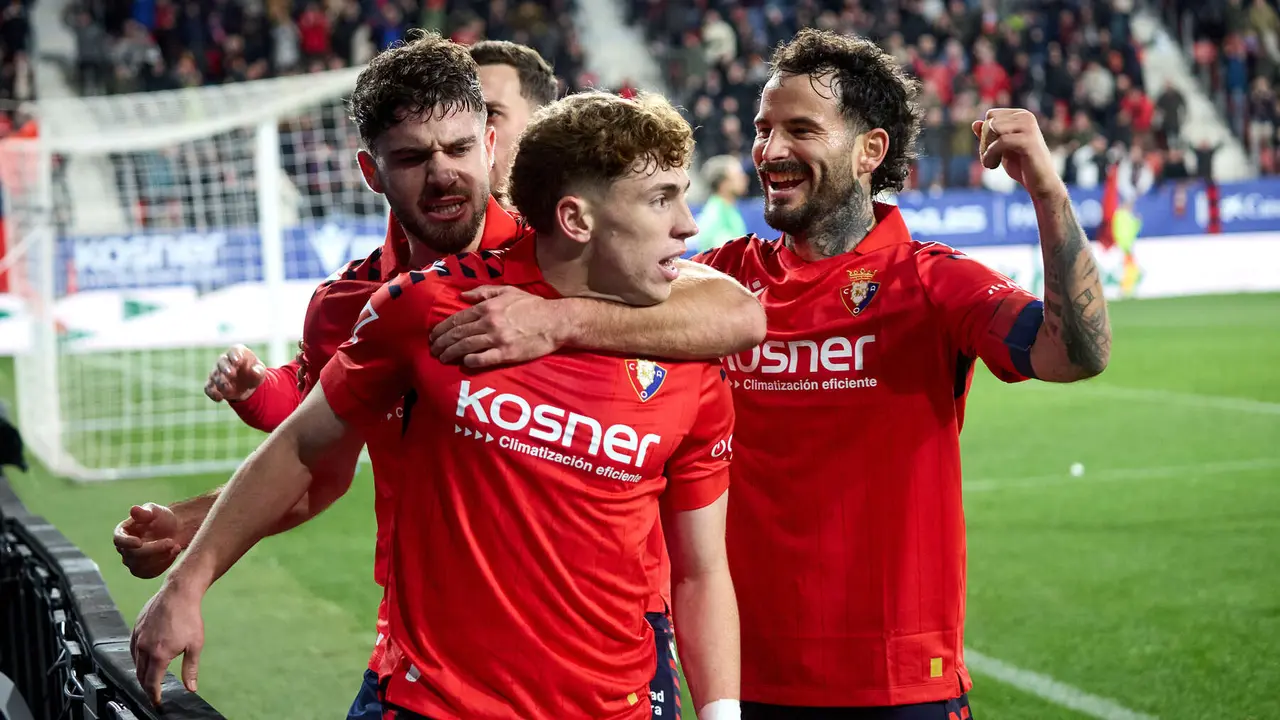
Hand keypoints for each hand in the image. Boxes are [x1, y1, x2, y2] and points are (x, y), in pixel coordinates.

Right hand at [113, 503, 182, 578]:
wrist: (174, 531)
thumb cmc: (162, 518)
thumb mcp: (155, 511)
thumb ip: (145, 512)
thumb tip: (134, 510)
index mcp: (122, 532)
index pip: (119, 540)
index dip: (127, 543)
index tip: (139, 542)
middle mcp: (124, 549)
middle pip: (133, 555)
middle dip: (154, 549)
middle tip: (171, 542)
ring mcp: (132, 562)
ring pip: (142, 566)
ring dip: (161, 557)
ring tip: (175, 546)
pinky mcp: (143, 571)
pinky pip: (151, 572)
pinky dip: (164, 564)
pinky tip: (174, 553)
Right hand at [131, 584, 204, 704]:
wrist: (179, 593)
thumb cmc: (189, 618)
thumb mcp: (195, 645)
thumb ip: (190, 669)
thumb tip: (191, 688)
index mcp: (158, 654)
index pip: (151, 682)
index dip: (153, 695)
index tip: (156, 703)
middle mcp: (144, 647)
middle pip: (140, 675)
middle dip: (146, 687)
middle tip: (153, 694)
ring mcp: (137, 637)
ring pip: (135, 662)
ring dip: (141, 673)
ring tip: (149, 679)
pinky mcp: (135, 628)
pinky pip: (132, 649)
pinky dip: (137, 658)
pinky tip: (144, 659)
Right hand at [203, 344, 265, 401]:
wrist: (247, 385)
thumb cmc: (254, 372)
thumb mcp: (260, 372)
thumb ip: (259, 371)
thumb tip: (255, 371)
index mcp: (238, 353)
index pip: (234, 351)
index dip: (235, 355)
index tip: (238, 362)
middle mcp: (225, 360)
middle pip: (222, 361)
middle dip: (225, 368)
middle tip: (231, 374)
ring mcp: (217, 372)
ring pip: (215, 375)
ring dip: (221, 382)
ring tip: (230, 390)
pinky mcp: (212, 384)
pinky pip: (208, 388)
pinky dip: (212, 393)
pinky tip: (219, 398)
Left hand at [429, 286, 566, 367]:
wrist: (555, 321)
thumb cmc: (533, 306)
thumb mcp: (508, 291)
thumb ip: (484, 292)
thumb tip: (462, 296)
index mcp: (487, 307)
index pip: (457, 319)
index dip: (442, 328)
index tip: (433, 335)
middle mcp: (489, 322)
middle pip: (457, 334)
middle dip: (441, 342)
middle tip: (433, 349)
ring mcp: (497, 339)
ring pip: (465, 347)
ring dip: (450, 353)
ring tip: (442, 358)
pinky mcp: (506, 353)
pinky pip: (482, 359)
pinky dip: (470, 361)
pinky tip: (463, 363)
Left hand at [972, 109, 1066, 201]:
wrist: (1040, 182)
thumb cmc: (1021, 165)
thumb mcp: (1001, 148)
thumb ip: (989, 135)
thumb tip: (975, 123)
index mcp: (1021, 115)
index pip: (991, 114)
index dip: (984, 132)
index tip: (987, 149)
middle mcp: (1026, 117)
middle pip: (991, 121)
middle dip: (984, 140)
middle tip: (987, 157)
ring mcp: (1029, 127)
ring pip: (994, 128)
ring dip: (986, 147)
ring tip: (989, 162)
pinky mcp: (1029, 140)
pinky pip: (1001, 141)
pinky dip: (991, 154)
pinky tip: (991, 165)